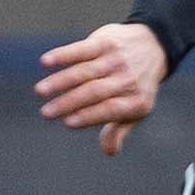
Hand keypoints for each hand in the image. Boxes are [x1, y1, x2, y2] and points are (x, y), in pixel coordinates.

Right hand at [36, 22, 167, 155]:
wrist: (154, 46)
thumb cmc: (138, 86)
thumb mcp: (137, 109)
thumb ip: (119, 130)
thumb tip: (109, 151)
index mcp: (136, 101)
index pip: (110, 109)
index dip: (89, 116)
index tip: (68, 122)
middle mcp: (126, 80)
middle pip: (93, 92)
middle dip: (69, 103)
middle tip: (46, 113)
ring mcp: (116, 60)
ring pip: (84, 72)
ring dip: (60, 81)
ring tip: (40, 91)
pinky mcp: (105, 42)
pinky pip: (82, 49)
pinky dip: (64, 55)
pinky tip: (45, 62)